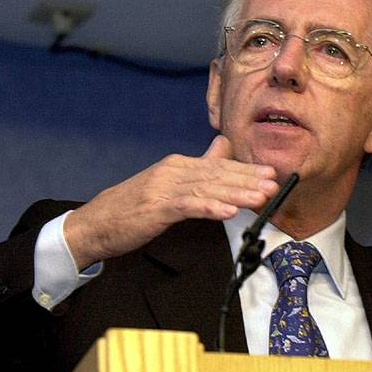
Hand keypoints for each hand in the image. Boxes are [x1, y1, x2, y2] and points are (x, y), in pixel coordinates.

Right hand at [64, 135, 278, 268]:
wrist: (96, 223)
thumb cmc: (132, 207)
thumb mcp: (167, 183)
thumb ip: (197, 167)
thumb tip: (222, 147)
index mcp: (178, 166)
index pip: (219, 166)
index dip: (247, 170)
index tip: (271, 174)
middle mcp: (173, 171)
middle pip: (217, 174)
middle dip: (248, 179)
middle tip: (274, 183)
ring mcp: (163, 188)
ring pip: (207, 189)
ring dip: (236, 193)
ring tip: (259, 198)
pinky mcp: (156, 207)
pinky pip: (188, 206)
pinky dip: (210, 208)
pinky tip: (228, 212)